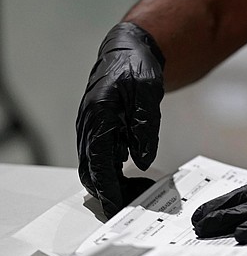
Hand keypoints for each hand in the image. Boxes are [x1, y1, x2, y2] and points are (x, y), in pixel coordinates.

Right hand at [76, 22, 164, 217]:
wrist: (130, 51)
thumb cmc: (136, 68)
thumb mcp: (147, 94)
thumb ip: (144, 128)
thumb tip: (141, 161)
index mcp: (98, 115)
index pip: (97, 161)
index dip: (107, 187)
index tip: (118, 204)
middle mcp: (89, 125)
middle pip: (91, 170)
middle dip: (110, 191)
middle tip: (135, 201)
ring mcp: (93, 129)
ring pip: (96, 167)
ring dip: (113, 183)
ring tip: (140, 190)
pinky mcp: (102, 131)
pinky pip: (104, 158)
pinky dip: (116, 172)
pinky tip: (136, 176)